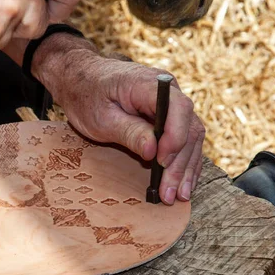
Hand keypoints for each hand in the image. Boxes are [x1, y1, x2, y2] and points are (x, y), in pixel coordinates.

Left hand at [34, 36, 204, 204]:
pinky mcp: (170, 116)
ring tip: (179, 195)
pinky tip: (184, 182)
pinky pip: (185, 139)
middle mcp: (169, 90)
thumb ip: (129, 132)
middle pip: (188, 128)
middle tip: (170, 193)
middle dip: (180, 164)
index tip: (162, 162)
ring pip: (191, 137)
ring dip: (186, 167)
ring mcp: (172, 103)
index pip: (178, 108)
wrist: (82, 79)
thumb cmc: (88, 96)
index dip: (175, 138)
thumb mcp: (102, 117)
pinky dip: (185, 161)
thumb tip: (153, 152)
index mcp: (150, 84)